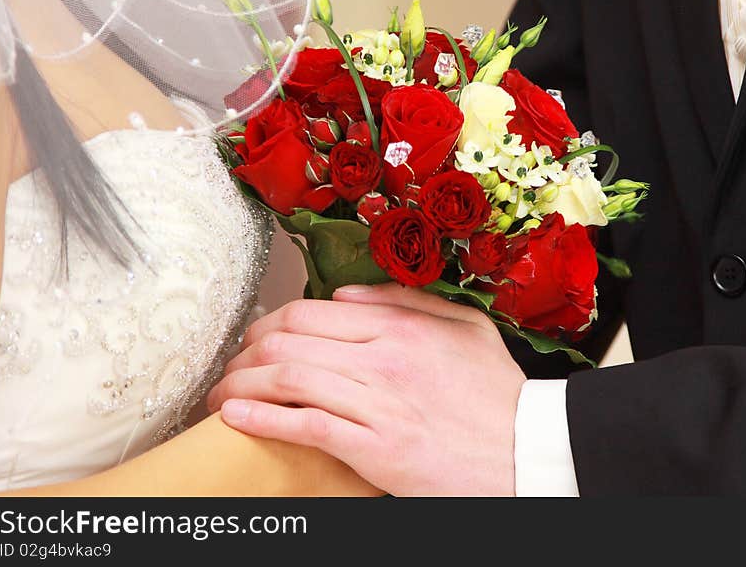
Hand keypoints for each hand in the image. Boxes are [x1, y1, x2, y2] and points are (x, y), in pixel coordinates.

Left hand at [207, 283, 525, 495]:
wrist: (526, 451)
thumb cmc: (496, 394)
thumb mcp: (467, 328)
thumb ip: (408, 302)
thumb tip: (347, 295)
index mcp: (400, 326)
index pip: (309, 312)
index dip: (267, 324)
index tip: (253, 339)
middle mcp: (383, 358)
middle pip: (287, 341)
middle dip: (243, 353)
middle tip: (229, 367)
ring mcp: (378, 403)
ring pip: (287, 379)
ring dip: (240, 385)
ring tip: (218, 396)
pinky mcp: (376, 449)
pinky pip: (305, 426)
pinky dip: (262, 419)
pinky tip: (234, 418)